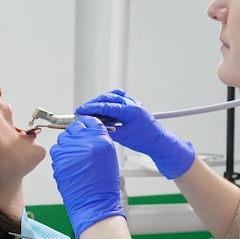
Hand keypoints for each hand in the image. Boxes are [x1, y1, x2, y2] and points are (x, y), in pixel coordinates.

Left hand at [50, 116, 124, 238]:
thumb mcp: (108, 155)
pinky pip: (56, 151)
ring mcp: (71, 150)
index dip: (85, 124)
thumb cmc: (103, 183)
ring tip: (75, 158)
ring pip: (63, 138)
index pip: (89, 121)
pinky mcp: (59, 159)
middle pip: (74, 127)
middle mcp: (85, 142)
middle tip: (78, 145)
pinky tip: (69, 165)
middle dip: (75, 134)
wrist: (94, 202)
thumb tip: (87, 130)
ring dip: (66, 145)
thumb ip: (98, 139)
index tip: (83, 126)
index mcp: (101, 139)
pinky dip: (61, 155)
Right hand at [76, 89, 194, 178]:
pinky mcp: (133, 106)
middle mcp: (131, 104)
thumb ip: (108, 130)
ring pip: (113, 96)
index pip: (106, 106)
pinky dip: (110, 101)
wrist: (158, 142)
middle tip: (83, 110)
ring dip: (101, 101)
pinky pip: (119, 98)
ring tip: (92, 109)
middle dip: (94, 104)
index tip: (81, 110)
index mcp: (130, 110)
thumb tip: (95, 126)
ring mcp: (133, 103)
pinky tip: (105, 108)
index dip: (91, 108)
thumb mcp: (123, 137)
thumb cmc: (145, 140)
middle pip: (107, 98)